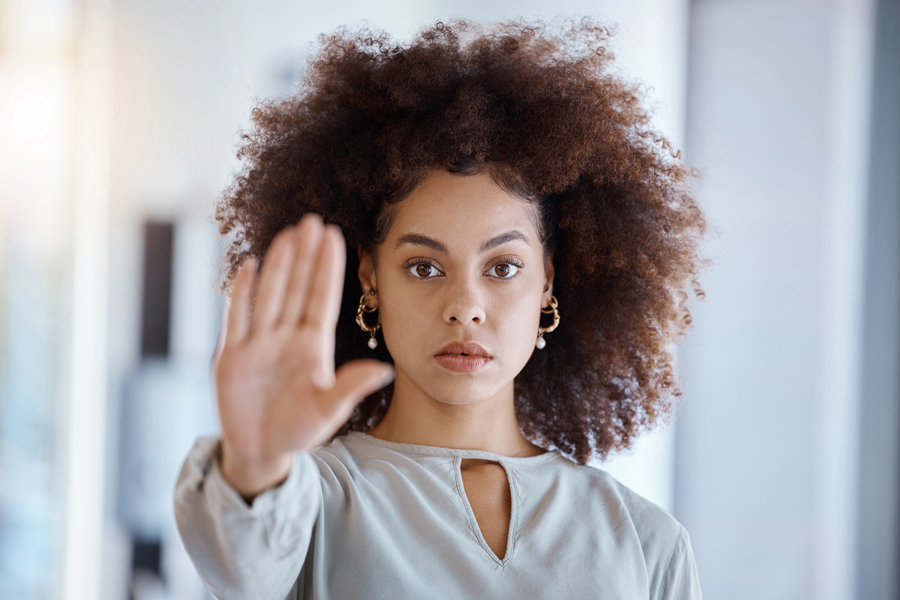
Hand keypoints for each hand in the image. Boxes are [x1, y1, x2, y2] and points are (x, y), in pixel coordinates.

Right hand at [213, 214, 392, 497]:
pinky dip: (241, 293)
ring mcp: (258, 343)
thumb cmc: (299, 429)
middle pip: (296, 288)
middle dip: (304, 255)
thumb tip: (385, 371)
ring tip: (287, 234)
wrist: (261, 451)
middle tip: (312, 220)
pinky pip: (236, 319)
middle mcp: (286, 338)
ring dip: (278, 265)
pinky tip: (248, 266)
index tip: (336, 236)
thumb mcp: (329, 409)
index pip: (322, 299)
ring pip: (270, 295)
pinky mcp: (231, 356)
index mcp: (312, 346)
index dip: (327, 268)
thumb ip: (351, 387)